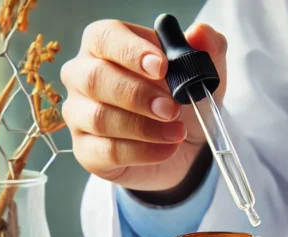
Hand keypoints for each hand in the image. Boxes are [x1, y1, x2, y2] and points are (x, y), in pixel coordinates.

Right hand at [61, 19, 227, 194]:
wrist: (180, 142)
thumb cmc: (179, 96)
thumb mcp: (202, 70)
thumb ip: (208, 45)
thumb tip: (199, 33)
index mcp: (104, 45)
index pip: (104, 37)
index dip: (131, 51)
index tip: (162, 67)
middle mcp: (82, 76)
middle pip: (95, 78)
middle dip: (138, 95)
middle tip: (172, 108)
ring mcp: (79, 115)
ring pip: (100, 118)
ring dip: (143, 127)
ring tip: (176, 131)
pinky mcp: (86, 151)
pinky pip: (107, 151)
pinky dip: (142, 152)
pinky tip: (166, 149)